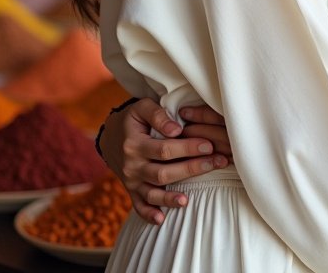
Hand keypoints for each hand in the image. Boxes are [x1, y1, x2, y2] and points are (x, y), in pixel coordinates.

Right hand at [103, 98, 228, 223]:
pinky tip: (162, 219)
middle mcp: (132, 165)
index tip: (208, 145)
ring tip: (187, 200)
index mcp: (134, 144)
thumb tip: (176, 130)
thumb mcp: (142, 107)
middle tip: (216, 163)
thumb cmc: (134, 118)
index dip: (187, 147)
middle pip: (162, 173)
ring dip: (170, 198)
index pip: (164, 149)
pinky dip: (148, 214)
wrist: (111, 135)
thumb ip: (158, 115)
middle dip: (191, 169)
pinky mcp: (131, 190)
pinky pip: (138, 206)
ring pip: (152, 193)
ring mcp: (131, 181)